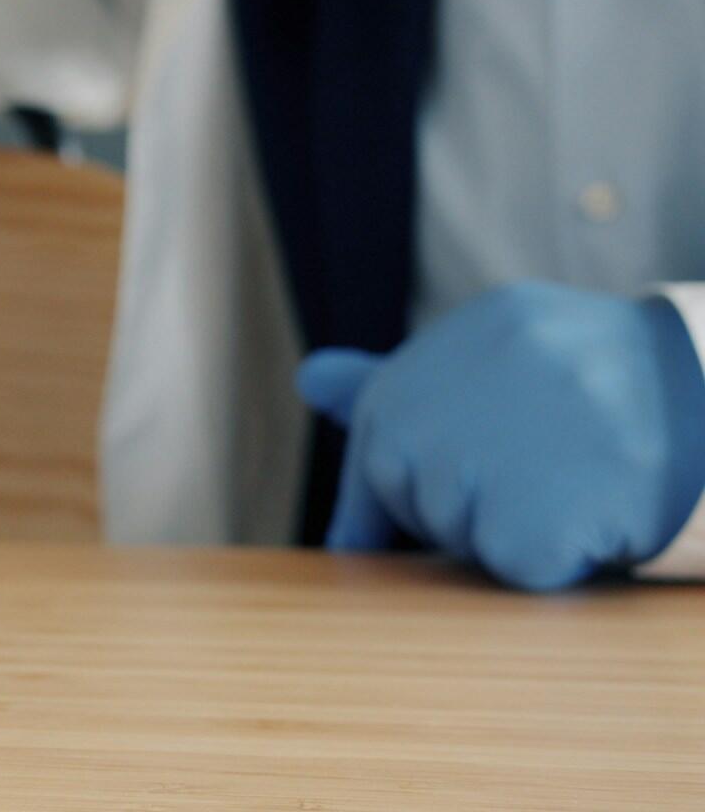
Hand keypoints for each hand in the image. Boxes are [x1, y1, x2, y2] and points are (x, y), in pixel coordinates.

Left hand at [297, 282, 704, 589]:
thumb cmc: (606, 379)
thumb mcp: (502, 350)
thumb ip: (402, 380)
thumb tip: (310, 380)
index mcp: (443, 354)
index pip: (378, 438)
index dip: (384, 493)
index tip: (381, 530)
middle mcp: (444, 402)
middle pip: (410, 497)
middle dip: (463, 507)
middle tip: (544, 471)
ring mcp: (484, 463)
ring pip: (459, 535)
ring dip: (511, 530)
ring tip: (576, 481)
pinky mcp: (532, 523)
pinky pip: (513, 567)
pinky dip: (554, 559)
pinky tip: (597, 511)